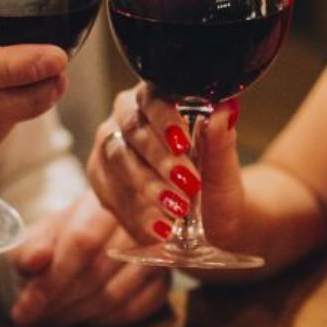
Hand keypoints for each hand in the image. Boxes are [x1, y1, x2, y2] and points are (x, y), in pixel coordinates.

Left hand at [10, 191, 170, 326]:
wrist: (86, 240)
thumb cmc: (58, 239)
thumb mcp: (35, 238)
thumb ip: (29, 248)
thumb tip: (34, 262)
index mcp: (102, 200)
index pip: (81, 241)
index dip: (52, 280)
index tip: (26, 309)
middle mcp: (136, 221)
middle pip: (99, 270)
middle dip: (61, 302)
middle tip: (36, 319)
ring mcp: (156, 252)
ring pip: (117, 295)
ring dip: (79, 315)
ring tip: (53, 320)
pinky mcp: (164, 279)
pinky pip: (136, 309)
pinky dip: (105, 322)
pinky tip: (85, 319)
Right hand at [86, 85, 243, 248]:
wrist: (210, 216)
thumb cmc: (216, 182)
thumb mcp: (224, 165)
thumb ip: (221, 139)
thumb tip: (224, 110)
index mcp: (157, 101)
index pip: (153, 98)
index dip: (164, 119)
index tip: (184, 143)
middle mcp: (127, 119)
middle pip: (134, 131)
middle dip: (160, 159)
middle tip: (188, 183)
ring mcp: (110, 150)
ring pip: (120, 162)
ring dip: (148, 187)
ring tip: (177, 209)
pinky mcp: (102, 182)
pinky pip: (113, 196)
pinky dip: (138, 215)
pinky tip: (160, 229)